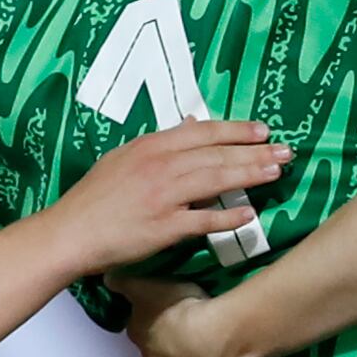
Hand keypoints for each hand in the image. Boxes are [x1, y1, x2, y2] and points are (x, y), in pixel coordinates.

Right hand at [47, 118, 283, 278]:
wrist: (70, 232)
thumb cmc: (95, 197)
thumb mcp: (124, 158)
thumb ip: (160, 143)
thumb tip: (190, 123)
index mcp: (150, 147)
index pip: (203, 133)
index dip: (236, 131)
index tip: (263, 131)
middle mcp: (160, 167)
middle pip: (216, 154)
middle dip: (255, 152)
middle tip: (286, 152)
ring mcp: (163, 197)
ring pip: (215, 180)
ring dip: (249, 175)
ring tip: (276, 173)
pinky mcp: (163, 227)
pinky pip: (202, 220)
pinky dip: (227, 218)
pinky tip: (249, 216)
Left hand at [121, 278, 250, 356]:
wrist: (211, 340)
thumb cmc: (176, 311)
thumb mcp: (144, 286)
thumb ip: (124, 283)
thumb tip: (107, 279)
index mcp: (138, 336)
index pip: (138, 326)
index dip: (151, 316)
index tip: (165, 307)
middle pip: (158, 350)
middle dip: (169, 340)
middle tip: (188, 323)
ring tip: (208, 339)